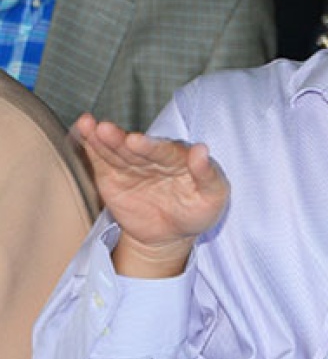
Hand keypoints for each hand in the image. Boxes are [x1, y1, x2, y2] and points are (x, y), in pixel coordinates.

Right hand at [73, 114, 229, 277]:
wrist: (172, 233)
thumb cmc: (198, 210)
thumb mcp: (213, 196)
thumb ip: (208, 174)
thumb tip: (202, 150)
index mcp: (179, 158)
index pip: (163, 152)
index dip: (149, 146)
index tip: (134, 141)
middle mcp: (153, 157)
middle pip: (134, 148)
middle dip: (119, 139)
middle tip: (106, 130)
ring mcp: (131, 165)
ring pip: (115, 150)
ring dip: (101, 138)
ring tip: (89, 125)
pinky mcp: (112, 175)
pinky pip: (100, 159)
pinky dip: (89, 145)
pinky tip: (82, 129)